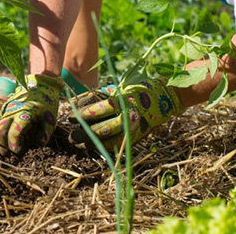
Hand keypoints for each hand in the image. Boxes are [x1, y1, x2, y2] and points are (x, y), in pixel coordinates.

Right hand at [0, 74, 63, 154]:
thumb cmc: (46, 102)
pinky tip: (8, 138)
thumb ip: (45, 133)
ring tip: (5, 149)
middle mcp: (12, 111)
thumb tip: (38, 144)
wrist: (39, 84)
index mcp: (25, 113)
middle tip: (6, 155)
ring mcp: (7, 108)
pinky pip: (0, 121)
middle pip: (0, 130)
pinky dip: (2, 131)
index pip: (15, 132)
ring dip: (0, 139)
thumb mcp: (50, 117)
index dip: (14, 144)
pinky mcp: (5, 107)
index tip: (18, 152)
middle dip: (1, 145)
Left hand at [69, 79, 185, 150]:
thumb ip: (101, 96)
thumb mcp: (119, 88)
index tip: (70, 116)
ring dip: (91, 142)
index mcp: (120, 100)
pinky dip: (105, 146)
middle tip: (71, 136)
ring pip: (108, 138)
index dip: (81, 114)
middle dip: (83, 132)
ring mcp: (132, 127)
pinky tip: (95, 147)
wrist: (165, 96)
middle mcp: (126, 114)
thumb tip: (77, 103)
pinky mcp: (137, 135)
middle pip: (100, 127)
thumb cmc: (138, 89)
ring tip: (79, 143)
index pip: (95, 109)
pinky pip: (119, 144)